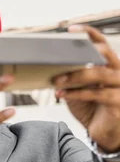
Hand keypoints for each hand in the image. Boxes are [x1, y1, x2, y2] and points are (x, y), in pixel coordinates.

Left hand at [54, 25, 119, 152]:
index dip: (89, 33)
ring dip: (74, 76)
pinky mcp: (119, 102)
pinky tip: (62, 95)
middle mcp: (119, 72)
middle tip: (57, 60)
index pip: (102, 43)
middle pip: (103, 54)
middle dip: (79, 55)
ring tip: (56, 81)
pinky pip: (97, 93)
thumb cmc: (90, 107)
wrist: (103, 132)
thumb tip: (48, 65)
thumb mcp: (78, 88)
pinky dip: (76, 93)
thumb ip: (71, 75)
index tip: (71, 29)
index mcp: (110, 65)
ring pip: (99, 73)